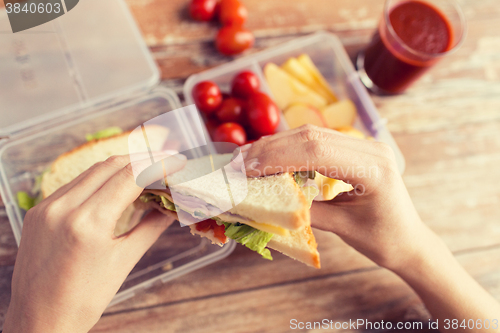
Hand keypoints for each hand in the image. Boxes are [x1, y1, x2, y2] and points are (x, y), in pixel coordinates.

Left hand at [4, 153, 185, 332]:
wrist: (39, 321)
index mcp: (88, 223)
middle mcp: (63, 208)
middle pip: (111, 165)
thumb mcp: (123, 261)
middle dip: (142, 160)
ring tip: (145, 172)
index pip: (130, 177)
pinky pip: (74, 185)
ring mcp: (46, 207)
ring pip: (91, 171)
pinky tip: (115, 186)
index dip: (158, 164)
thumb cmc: (84, 299)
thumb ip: (150, 227)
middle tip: (166, 161)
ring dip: (121, 167)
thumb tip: (170, 207)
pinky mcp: (38, 211)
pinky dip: (99, 180)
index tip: (177, 161)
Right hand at [239, 124, 432, 270]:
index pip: (317, 151)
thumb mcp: (343, 229)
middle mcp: (370, 148)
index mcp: (373, 168)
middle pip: (311, 136)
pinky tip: (269, 157)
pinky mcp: (354, 149)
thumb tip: (265, 201)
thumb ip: (306, 212)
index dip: (277, 157)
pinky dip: (289, 148)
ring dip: (276, 146)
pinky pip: (316, 142)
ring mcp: (364, 145)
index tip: (247, 169)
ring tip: (246, 159)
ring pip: (311, 134)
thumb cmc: (384, 241)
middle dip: (270, 148)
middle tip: (238, 163)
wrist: (409, 241)